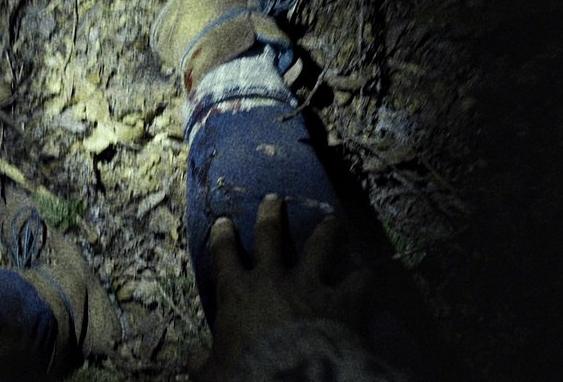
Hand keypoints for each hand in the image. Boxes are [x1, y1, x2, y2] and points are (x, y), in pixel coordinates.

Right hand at [195, 194, 373, 379]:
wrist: (294, 381)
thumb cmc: (248, 375)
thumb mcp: (215, 375)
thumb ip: (202, 363)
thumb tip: (192, 359)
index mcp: (237, 293)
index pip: (224, 256)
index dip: (222, 237)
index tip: (224, 222)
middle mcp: (272, 279)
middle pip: (270, 236)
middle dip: (270, 215)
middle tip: (274, 199)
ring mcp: (309, 285)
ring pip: (319, 246)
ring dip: (326, 231)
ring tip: (332, 219)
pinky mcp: (342, 300)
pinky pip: (359, 281)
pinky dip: (365, 275)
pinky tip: (370, 270)